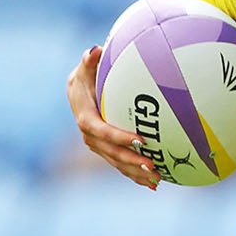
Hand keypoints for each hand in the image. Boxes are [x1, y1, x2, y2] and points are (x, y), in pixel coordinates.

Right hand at [67, 46, 160, 189]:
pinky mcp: (106, 151)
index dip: (119, 137)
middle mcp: (90, 137)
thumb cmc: (86, 76)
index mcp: (85, 118)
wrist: (78, 93)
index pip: (102, 131)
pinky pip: (120, 165)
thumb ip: (89, 61)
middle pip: (111, 153)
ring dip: (136, 173)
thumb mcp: (85, 68)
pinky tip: (154, 184)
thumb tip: (94, 51)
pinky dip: (135, 175)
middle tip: (152, 166)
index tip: (140, 140)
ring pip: (117, 163)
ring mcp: (98, 146)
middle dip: (131, 161)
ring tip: (157, 180)